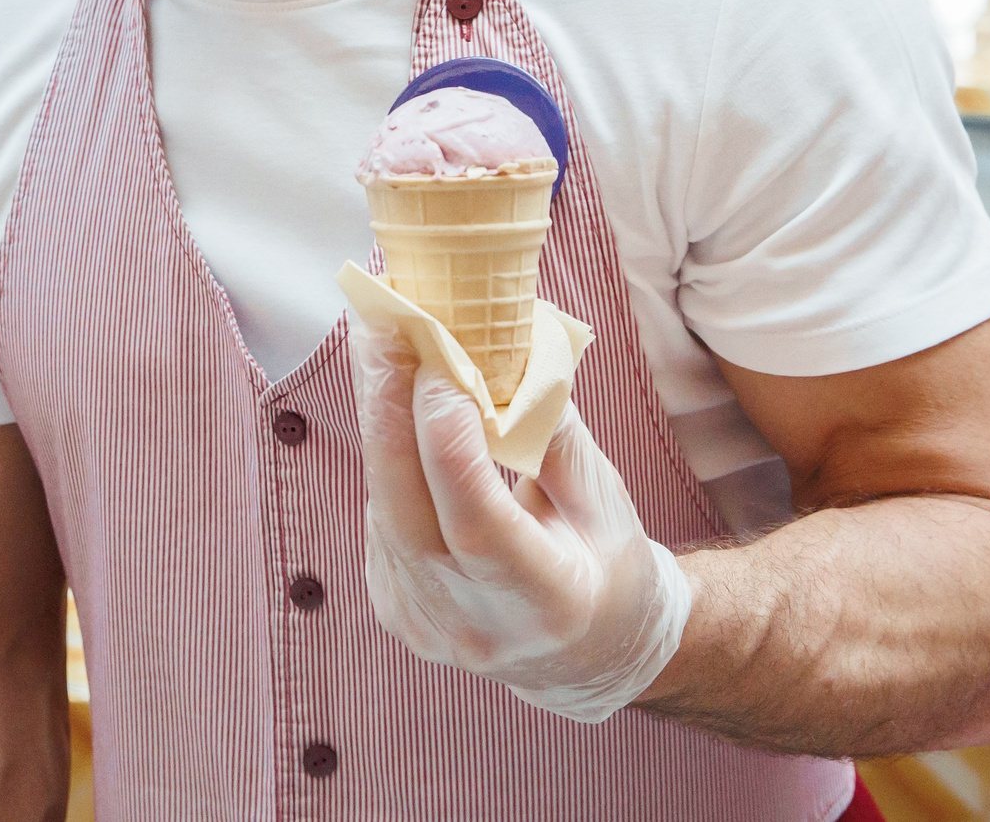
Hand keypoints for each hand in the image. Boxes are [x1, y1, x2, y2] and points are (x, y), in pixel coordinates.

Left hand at [350, 319, 689, 723]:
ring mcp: (429, 629)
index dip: (447, 442)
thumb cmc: (609, 564)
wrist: (592, 655)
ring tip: (386, 354)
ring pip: (385, 514)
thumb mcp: (605, 498)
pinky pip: (380, 525)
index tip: (437, 363)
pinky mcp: (397, 614)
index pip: (477, 524)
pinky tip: (400, 421)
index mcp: (549, 604)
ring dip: (381, 428)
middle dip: (388, 416)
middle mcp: (478, 628)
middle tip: (382, 334)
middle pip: (406, 517)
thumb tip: (505, 349)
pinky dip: (388, 467)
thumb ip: (551, 431)